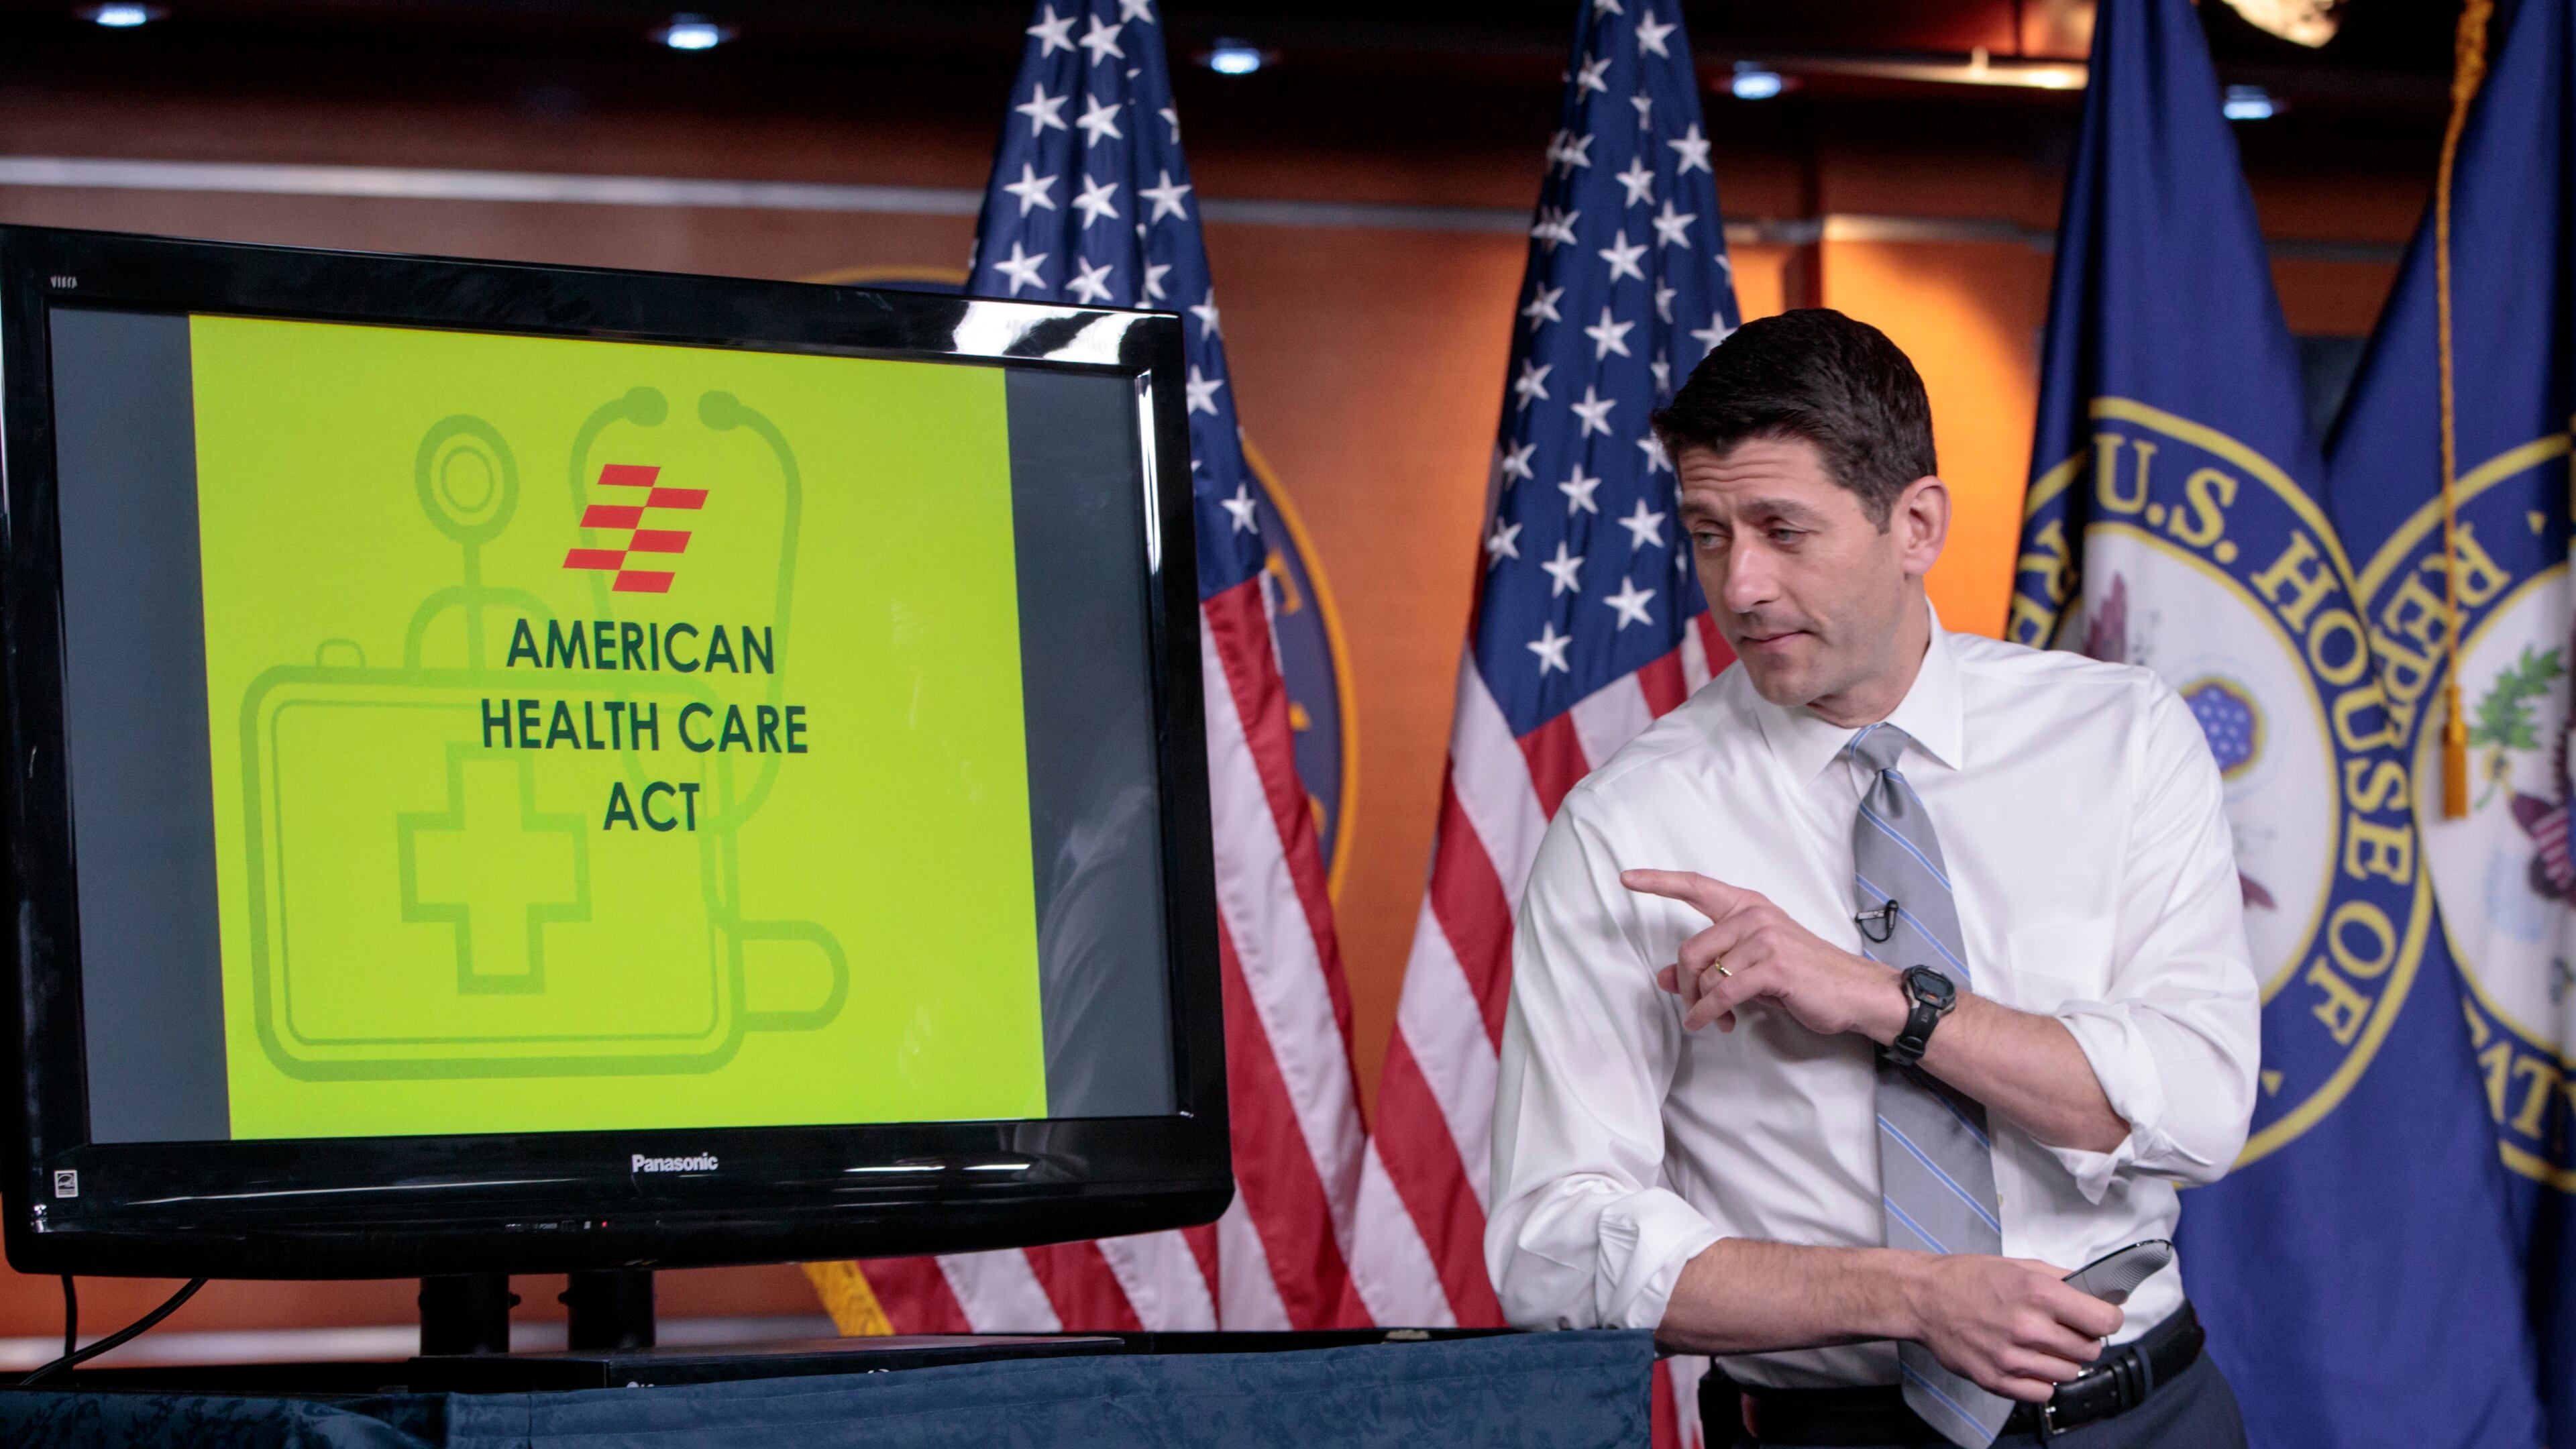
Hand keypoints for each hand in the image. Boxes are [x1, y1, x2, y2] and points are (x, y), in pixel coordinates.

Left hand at [1623, 869, 1905, 1039]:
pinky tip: (1713, 1024)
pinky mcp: (1773, 966)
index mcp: (1747, 905)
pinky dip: (1710, 1013)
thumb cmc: (1803, 977)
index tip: (1626, 878)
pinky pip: (1723, 993)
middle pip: (1690, 949)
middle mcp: (1753, 914)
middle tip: (1695, 1008)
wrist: (1854, 991)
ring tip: (1716, 1019)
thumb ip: (1710, 967)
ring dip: (1703, 1005)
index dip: (1658, 882)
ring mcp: (1765, 938)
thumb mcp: (1751, 967)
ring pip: (1706, 974)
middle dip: (1686, 986)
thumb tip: (1665, 978)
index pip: (1695, 886)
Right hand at [1900, 1254, 2123, 1401]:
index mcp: (2039, 1293)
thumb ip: (2063, 1280)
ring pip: (2069, 1372)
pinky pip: (2043, 1392)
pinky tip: (2029, 1362)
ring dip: (2063, 1360)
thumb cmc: (1970, 1278)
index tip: (2103, 1318)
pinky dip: (2042, 1380)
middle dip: (2085, 1339)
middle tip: (2066, 1330)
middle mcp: (2028, 1327)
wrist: (1924, 1298)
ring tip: (2043, 1345)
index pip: (2103, 1320)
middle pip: (2090, 1350)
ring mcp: (2012, 1357)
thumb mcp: (2020, 1265)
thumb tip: (2100, 1295)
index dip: (2109, 1319)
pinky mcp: (1997, 1380)